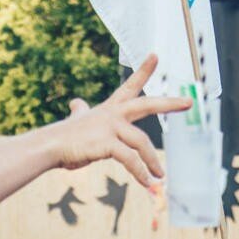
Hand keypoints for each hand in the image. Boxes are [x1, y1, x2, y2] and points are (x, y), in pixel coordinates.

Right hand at [43, 56, 190, 187]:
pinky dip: (140, 173)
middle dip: (169, 102)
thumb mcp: (77, 120)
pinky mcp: (108, 144)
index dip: (143, 71)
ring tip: (159, 177)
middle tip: (188, 102)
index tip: (155, 56)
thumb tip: (76, 103)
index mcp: (110, 108)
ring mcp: (111, 127)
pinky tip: (146, 183)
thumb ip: (80, 111)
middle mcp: (113, 114)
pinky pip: (131, 160)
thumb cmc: (64, 137)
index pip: (130, 86)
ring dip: (152, 162)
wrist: (50, 146)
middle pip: (147, 105)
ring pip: (141, 143)